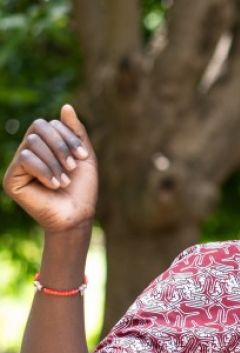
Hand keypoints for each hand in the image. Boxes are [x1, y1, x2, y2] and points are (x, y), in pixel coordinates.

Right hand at [3, 105, 97, 232]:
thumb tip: (65, 106)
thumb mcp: (84, 156)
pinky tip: (54, 184)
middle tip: (72, 167)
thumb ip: (76, 131)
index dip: (67, 136)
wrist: (77, 215)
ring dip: (54, 161)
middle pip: (38, 128)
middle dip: (60, 145)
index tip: (83, 156)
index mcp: (45, 145)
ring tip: (64, 181)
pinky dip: (44, 170)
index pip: (49, 124)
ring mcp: (19, 165)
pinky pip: (24, 159)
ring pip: (32, 142)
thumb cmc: (82, 188)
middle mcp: (29, 152)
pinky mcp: (12, 178)